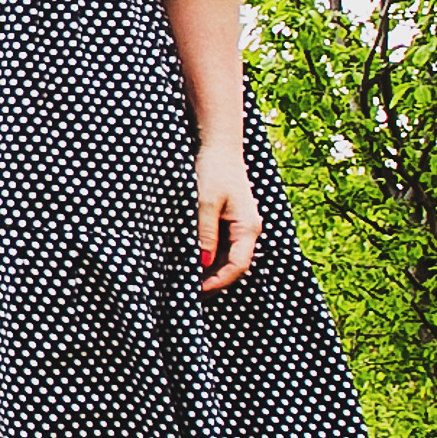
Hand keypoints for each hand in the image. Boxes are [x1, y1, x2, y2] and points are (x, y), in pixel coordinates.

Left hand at [194, 139, 260, 293]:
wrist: (219, 145)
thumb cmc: (214, 169)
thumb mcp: (206, 201)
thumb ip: (206, 232)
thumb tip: (202, 262)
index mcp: (248, 227)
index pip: (238, 266)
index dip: (219, 282)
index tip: (197, 290)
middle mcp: (248, 230)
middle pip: (235, 266)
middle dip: (214, 281)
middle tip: (189, 292)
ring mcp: (240, 226)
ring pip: (229, 258)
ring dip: (211, 271)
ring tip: (188, 281)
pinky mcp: (231, 221)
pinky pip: (223, 247)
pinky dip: (210, 257)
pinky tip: (193, 261)